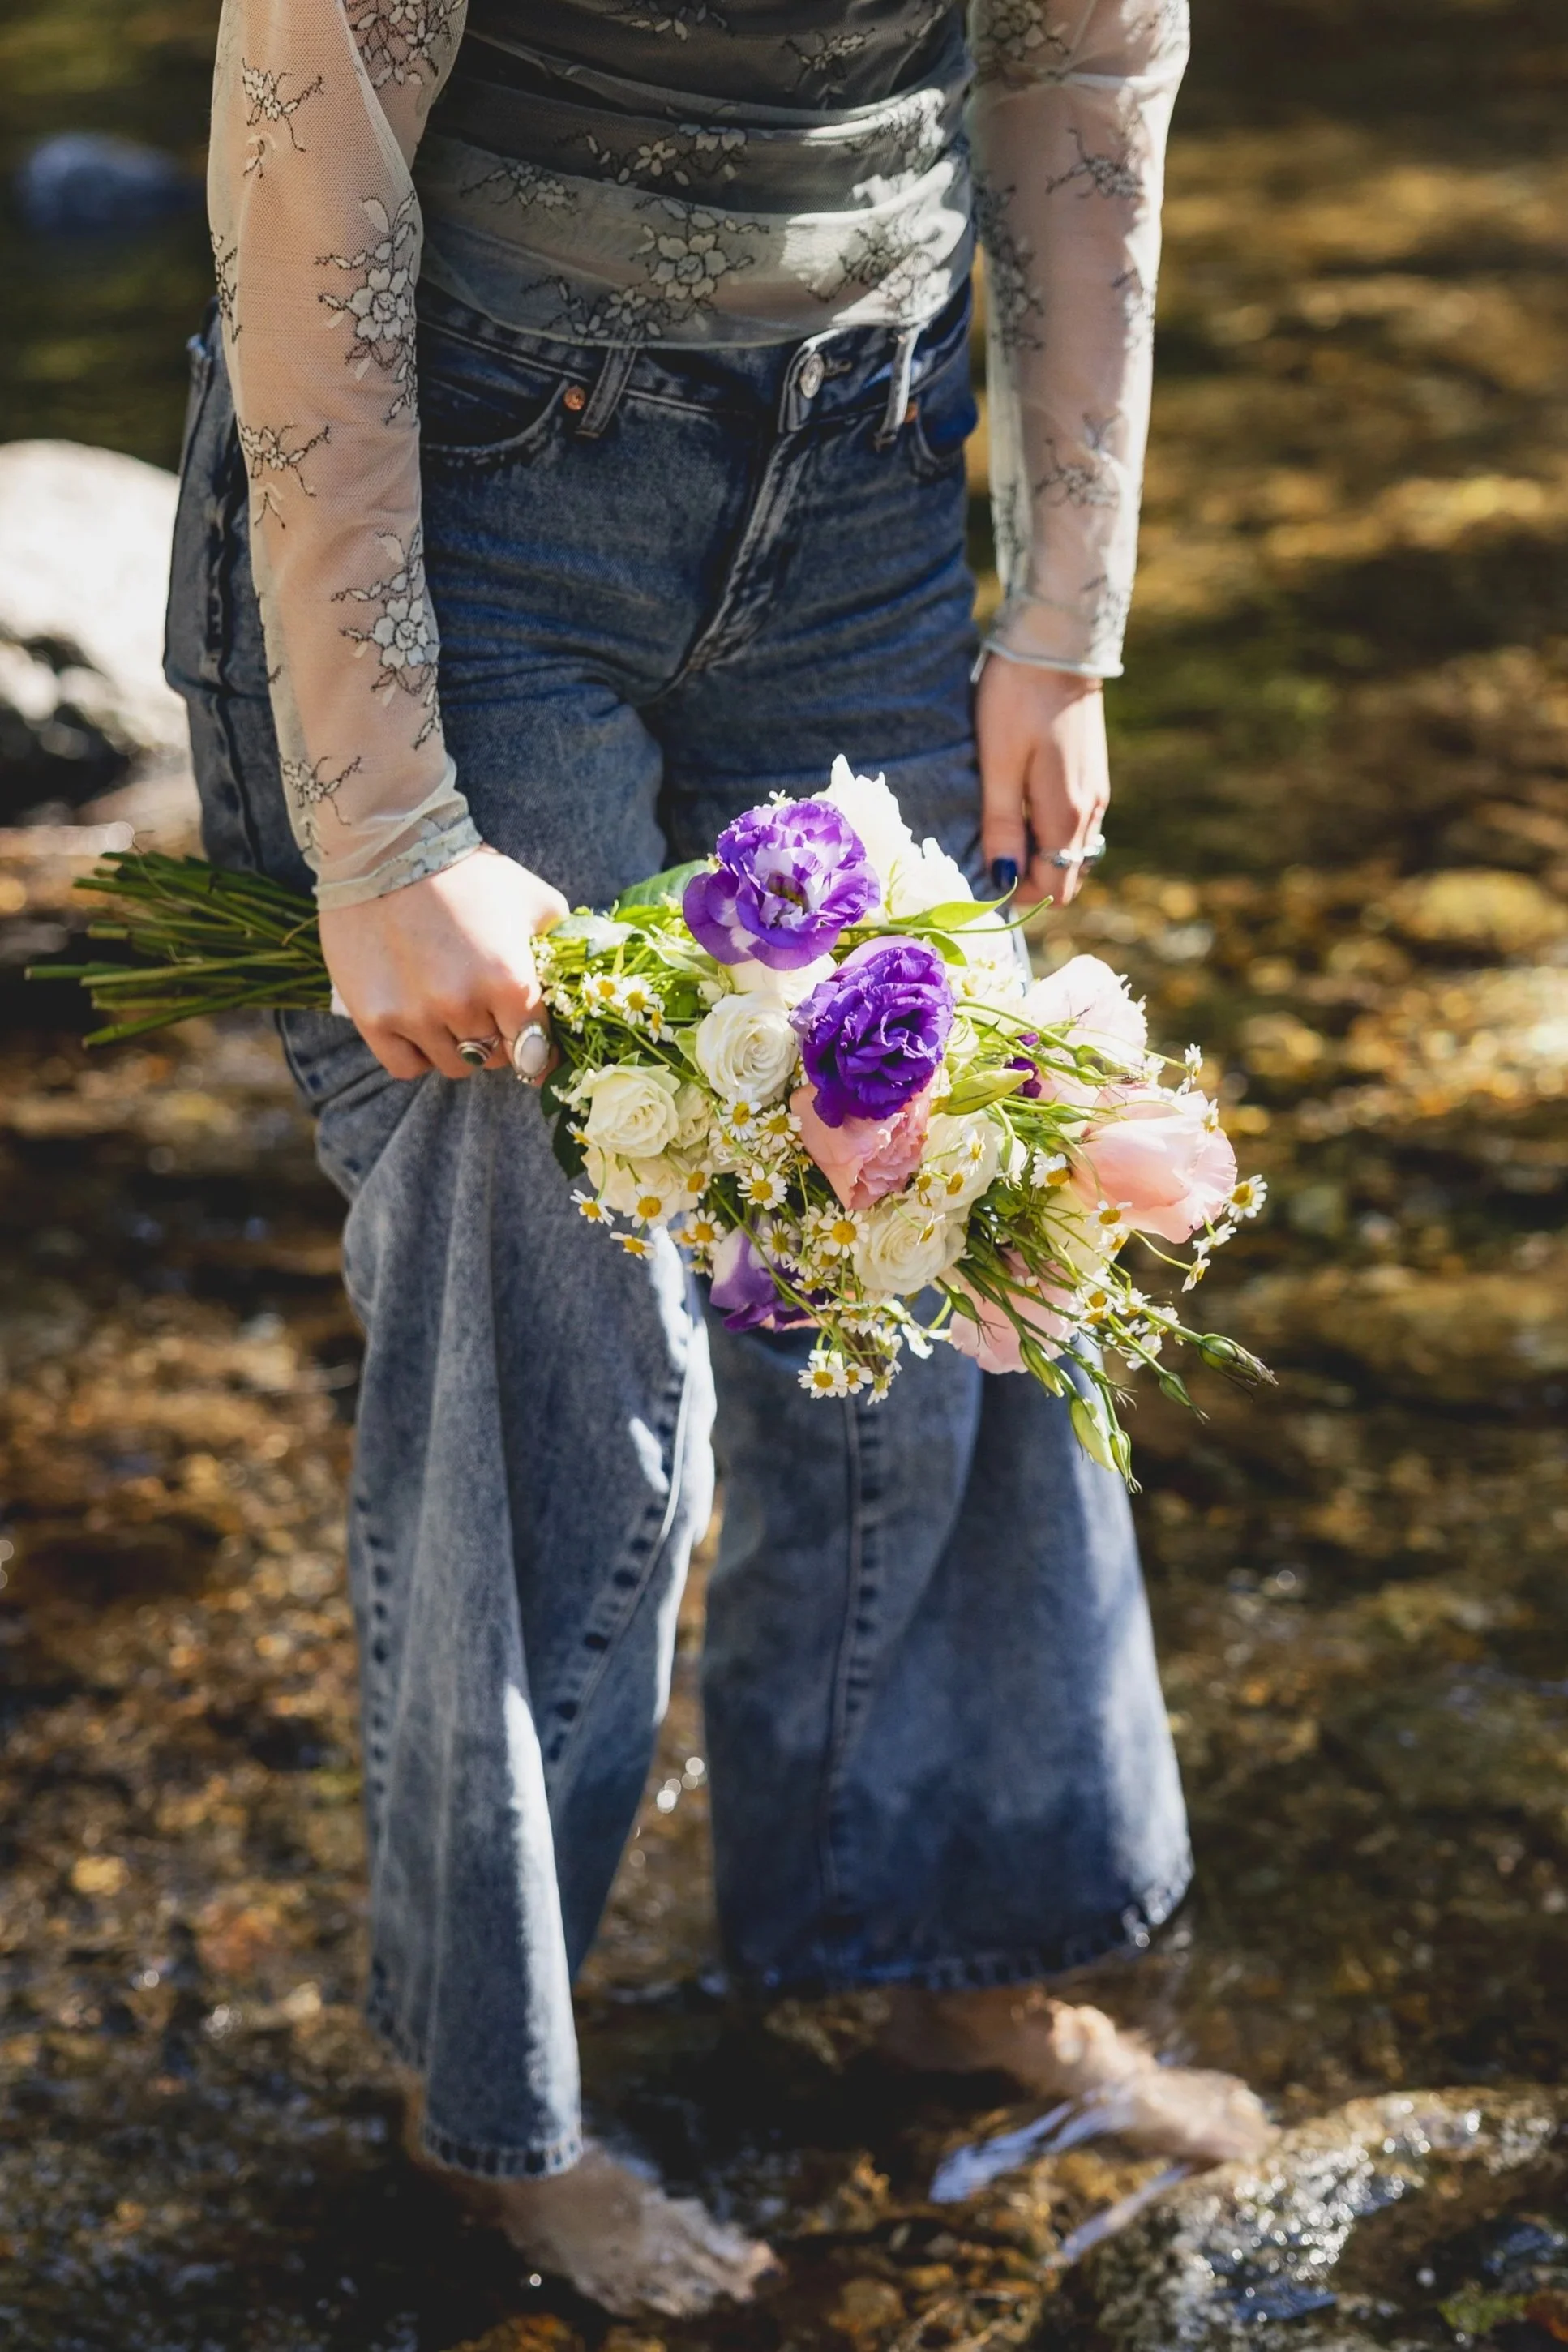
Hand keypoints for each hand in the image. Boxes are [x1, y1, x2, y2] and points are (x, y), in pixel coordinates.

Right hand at [319, 845, 567, 1080]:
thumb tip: (580, 990)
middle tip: (488, 1006)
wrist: (388, 847)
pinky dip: (418, 1053)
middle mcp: (462, 1004)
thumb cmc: (470, 874)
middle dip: (499, 1038)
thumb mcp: (535, 902)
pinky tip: (421, 1022)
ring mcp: (414, 1014)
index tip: (536, 1046)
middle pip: (497, 1059)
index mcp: (510, 979)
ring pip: (455, 1065)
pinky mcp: (374, 1017)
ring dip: (460, 1045)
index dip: (541, 1052)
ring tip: (452, 1006)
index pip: (537, 1052)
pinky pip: (406, 1067)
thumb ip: (561, 952)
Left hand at [976, 656, 1109, 908]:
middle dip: (1028, 876)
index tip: (981, 877)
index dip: (1018, 894)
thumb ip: (1001, 826)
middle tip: (985, 850)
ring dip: (1037, 851)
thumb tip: (1002, 881)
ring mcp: (1096, 792)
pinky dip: (1046, 827)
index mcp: (1067, 815)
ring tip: (998, 824)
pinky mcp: (1092, 773)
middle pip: (1065, 873)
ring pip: (1069, 849)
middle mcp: (1091, 811)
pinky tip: (1018, 801)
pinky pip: (1073, 823)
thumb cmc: (1017, 699)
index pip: (1054, 888)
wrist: (1057, 640)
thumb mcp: (998, 764)